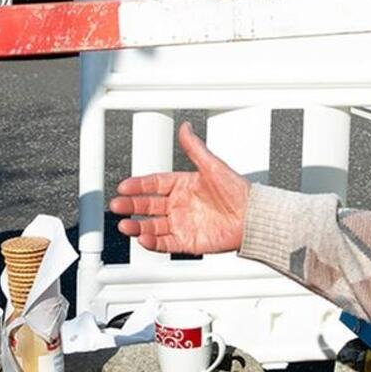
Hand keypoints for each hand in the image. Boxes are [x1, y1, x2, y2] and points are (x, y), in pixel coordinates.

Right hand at [109, 122, 249, 253]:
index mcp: (183, 185)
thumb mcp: (213, 166)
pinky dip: (153, 243)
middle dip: (131, 206)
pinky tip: (143, 239)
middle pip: (148, 206)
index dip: (138, 185)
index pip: (153, 184)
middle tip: (117, 206)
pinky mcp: (188, 242)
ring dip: (137, 226)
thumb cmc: (238, 191)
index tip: (124, 186)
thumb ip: (195, 148)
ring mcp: (182, 224)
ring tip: (125, 226)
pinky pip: (166, 243)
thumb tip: (185, 128)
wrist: (253, 217)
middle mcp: (179, 205)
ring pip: (152, 226)